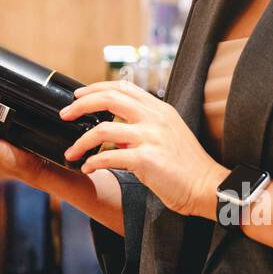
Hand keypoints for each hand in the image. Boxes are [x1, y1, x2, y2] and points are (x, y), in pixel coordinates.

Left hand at [60, 78, 228, 217]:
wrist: (207, 187)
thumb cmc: (187, 166)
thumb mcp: (167, 135)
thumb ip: (143, 127)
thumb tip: (114, 130)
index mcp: (159, 109)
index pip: (123, 87)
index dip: (96, 88)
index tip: (79, 95)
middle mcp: (155, 118)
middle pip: (109, 98)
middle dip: (81, 104)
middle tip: (65, 114)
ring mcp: (151, 137)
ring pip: (103, 129)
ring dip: (80, 141)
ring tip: (71, 152)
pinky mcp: (146, 159)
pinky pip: (109, 156)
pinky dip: (93, 162)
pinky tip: (88, 168)